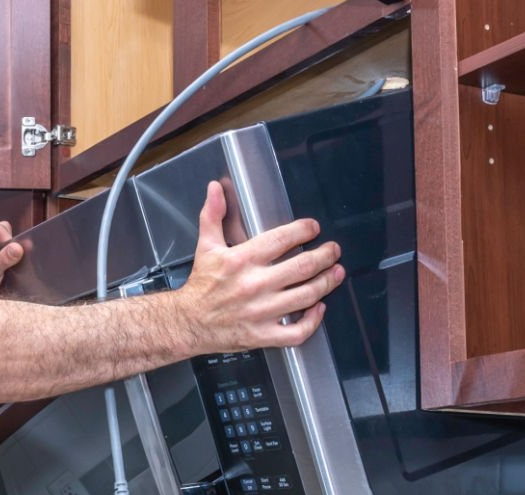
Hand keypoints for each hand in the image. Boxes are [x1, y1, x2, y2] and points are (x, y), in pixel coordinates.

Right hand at [168, 181, 343, 351]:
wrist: (188, 323)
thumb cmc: (201, 286)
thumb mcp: (206, 246)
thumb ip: (213, 215)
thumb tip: (215, 189)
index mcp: (242, 260)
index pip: (282, 239)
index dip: (303, 230)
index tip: (313, 228)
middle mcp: (254, 285)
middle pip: (302, 267)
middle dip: (325, 256)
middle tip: (333, 250)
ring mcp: (261, 312)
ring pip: (305, 296)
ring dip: (326, 283)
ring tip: (336, 273)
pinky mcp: (263, 334)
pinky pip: (296, 331)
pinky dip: (313, 321)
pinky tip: (318, 308)